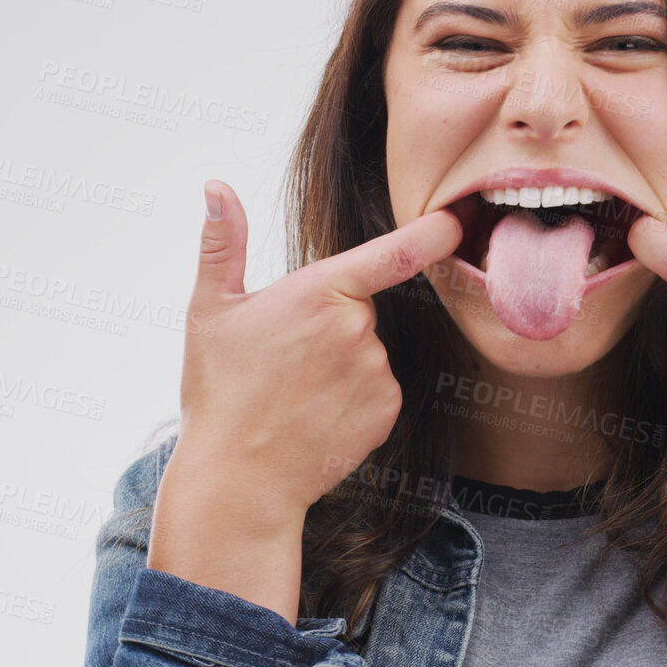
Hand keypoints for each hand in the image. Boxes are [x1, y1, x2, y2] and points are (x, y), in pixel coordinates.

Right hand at [150, 180, 461, 618]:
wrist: (238, 478)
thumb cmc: (220, 391)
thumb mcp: (210, 310)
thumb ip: (222, 243)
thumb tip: (216, 188)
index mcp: (321, 292)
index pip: (394, 253)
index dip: (432, 233)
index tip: (456, 222)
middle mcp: (359, 329)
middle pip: (361, 308)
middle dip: (331, 322)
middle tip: (284, 357)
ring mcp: (378, 372)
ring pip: (370, 350)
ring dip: (342, 362)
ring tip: (295, 392)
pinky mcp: (387, 410)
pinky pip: (379, 388)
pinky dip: (355, 397)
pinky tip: (317, 414)